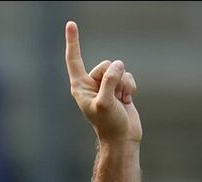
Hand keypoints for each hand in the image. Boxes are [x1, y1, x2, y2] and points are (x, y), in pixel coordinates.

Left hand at [64, 21, 140, 144]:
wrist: (122, 138)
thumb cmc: (109, 124)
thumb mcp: (106, 102)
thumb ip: (109, 81)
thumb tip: (118, 66)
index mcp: (80, 87)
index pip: (74, 60)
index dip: (73, 42)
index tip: (70, 24)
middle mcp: (91, 84)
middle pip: (106, 64)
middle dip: (114, 77)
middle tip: (114, 97)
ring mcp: (105, 86)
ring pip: (119, 69)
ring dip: (124, 84)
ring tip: (121, 101)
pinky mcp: (118, 88)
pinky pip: (127, 76)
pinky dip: (131, 87)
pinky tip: (127, 101)